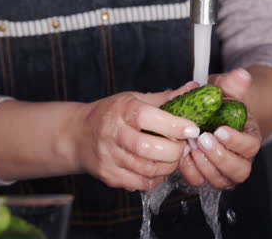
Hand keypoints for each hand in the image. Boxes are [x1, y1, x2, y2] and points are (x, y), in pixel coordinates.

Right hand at [75, 82, 200, 190]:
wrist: (77, 135)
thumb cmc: (109, 114)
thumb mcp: (132, 99)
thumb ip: (164, 99)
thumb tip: (193, 89)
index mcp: (122, 111)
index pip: (150, 118)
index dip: (175, 126)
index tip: (191, 129)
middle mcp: (114, 133)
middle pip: (150, 148)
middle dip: (175, 151)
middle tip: (182, 147)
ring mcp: (110, 157)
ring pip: (148, 169)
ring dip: (168, 166)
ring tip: (172, 158)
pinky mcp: (109, 175)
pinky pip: (140, 183)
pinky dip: (155, 179)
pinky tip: (156, 169)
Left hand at [180, 68, 262, 188]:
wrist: (206, 118)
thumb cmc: (218, 107)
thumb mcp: (224, 92)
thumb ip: (232, 85)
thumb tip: (240, 75)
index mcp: (249, 139)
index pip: (250, 146)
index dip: (236, 141)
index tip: (220, 130)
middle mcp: (239, 159)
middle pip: (238, 170)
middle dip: (219, 157)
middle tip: (202, 140)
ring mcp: (222, 170)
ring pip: (219, 179)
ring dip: (203, 165)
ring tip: (190, 147)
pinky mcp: (204, 175)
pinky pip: (199, 181)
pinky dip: (189, 171)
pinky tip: (181, 156)